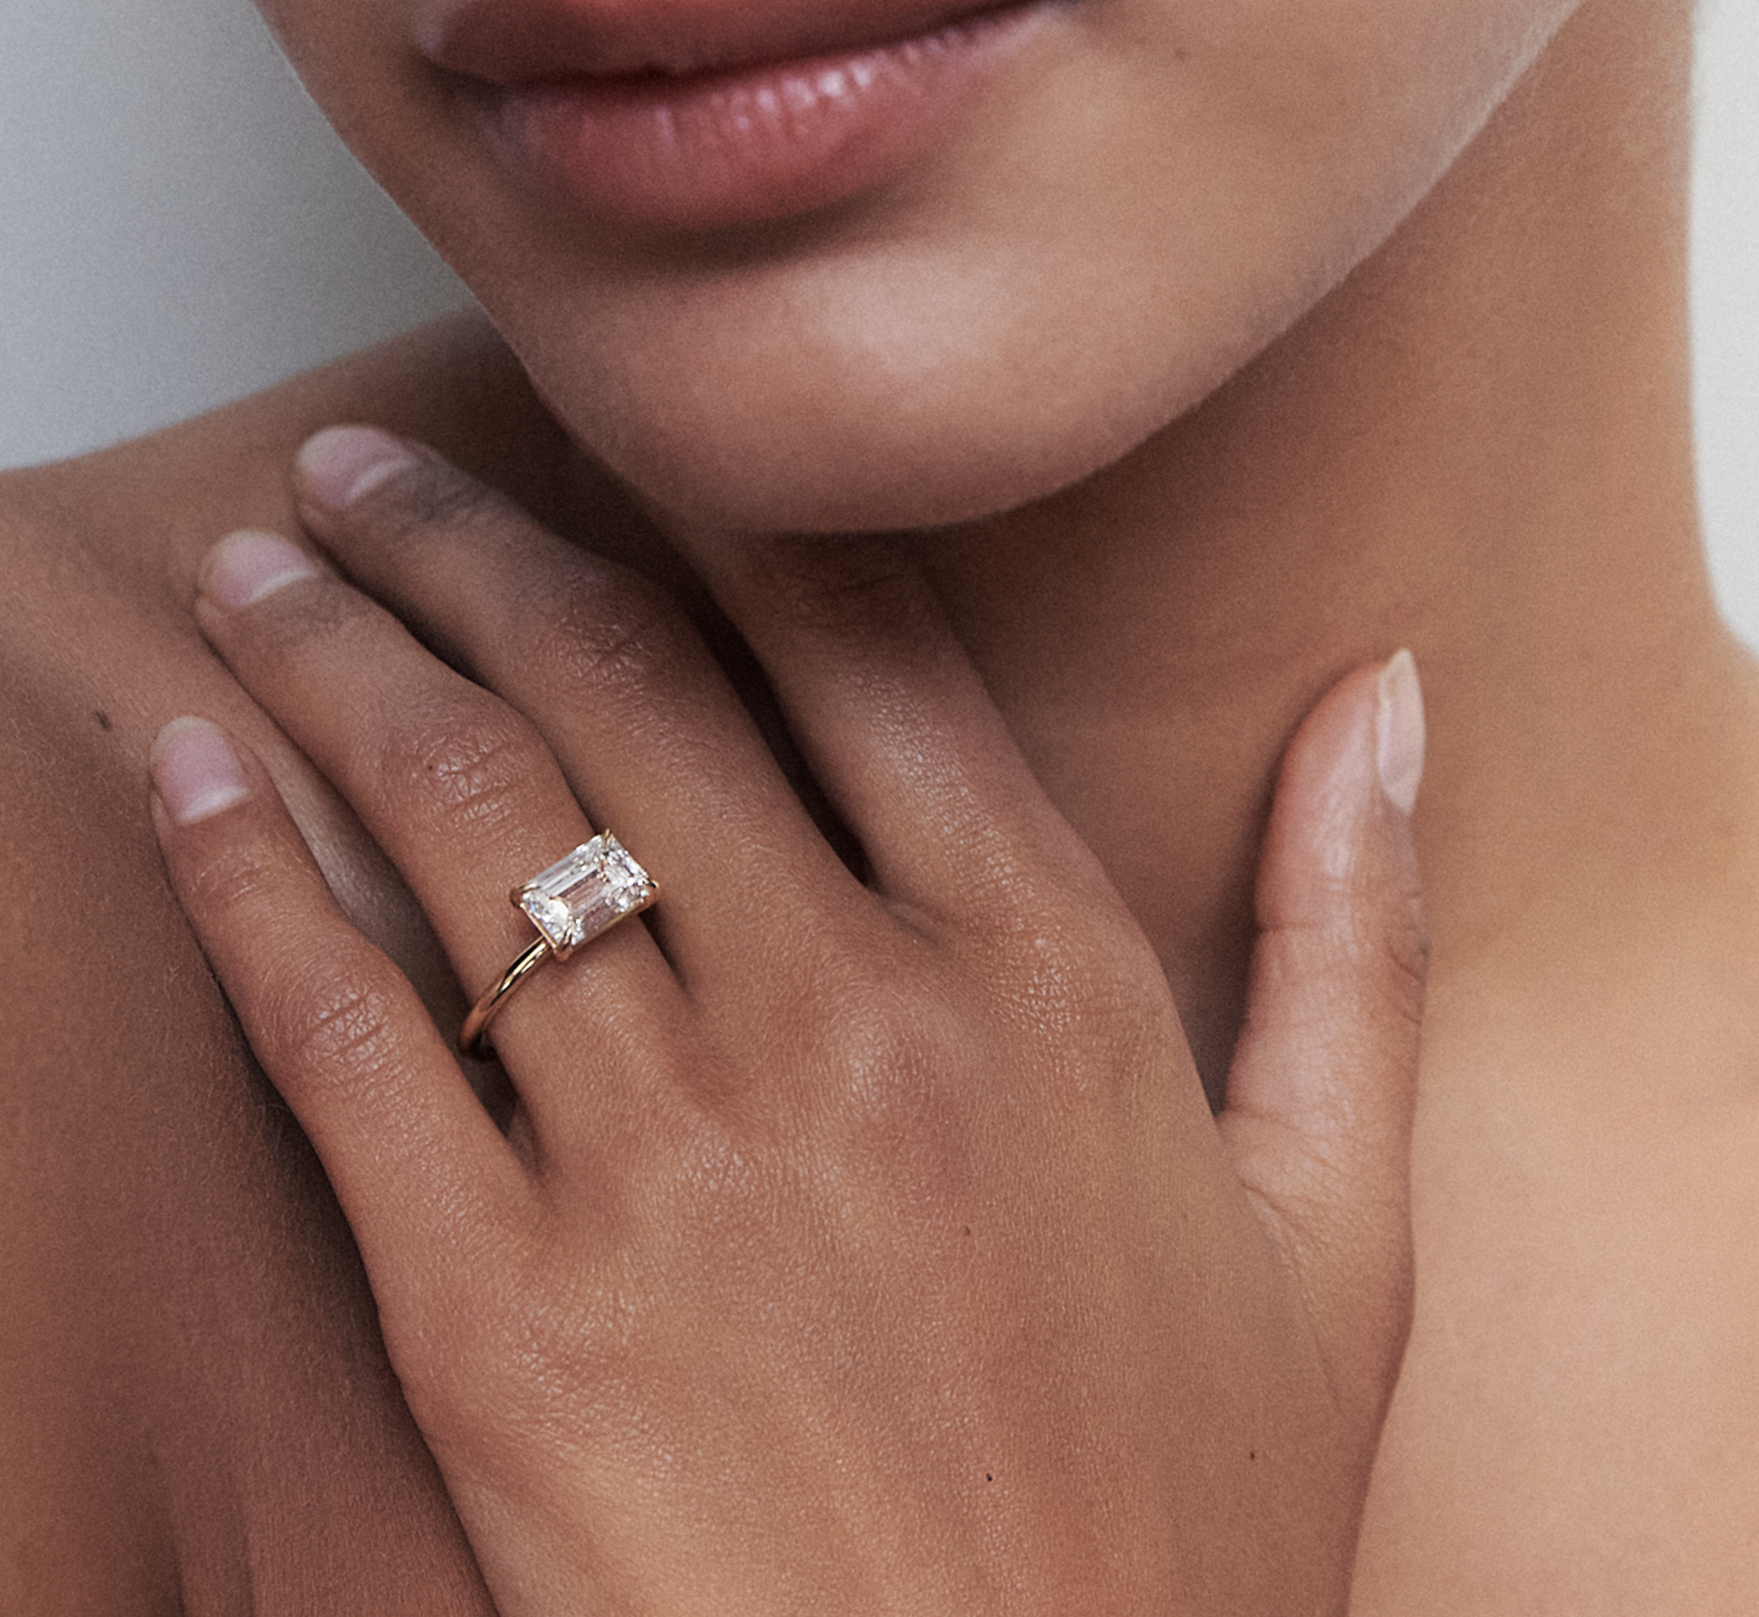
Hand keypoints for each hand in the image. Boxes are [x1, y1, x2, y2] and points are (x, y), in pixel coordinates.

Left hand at [149, 427, 1425, 1614]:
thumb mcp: (1338, 1221)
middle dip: (461, 545)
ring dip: (331, 662)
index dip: (718, 513)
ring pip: (462, 824)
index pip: (858, 648)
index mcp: (1046, 978)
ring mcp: (672, 1169)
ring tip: (260, 567)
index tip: (610, 433)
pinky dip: (244, 882)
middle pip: (616, 694)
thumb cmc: (1196, 1526)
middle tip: (362, 464)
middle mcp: (854, 1024)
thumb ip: (1355, 931)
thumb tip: (1390, 703)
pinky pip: (346, 1038)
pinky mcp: (508, 1328)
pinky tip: (185, 775)